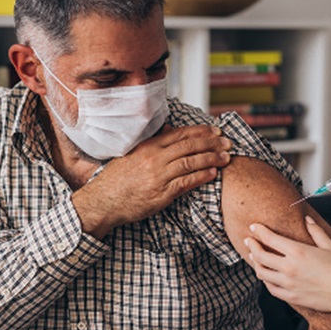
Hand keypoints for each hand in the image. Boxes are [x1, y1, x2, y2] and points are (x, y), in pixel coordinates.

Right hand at [72, 124, 230, 238]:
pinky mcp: (161, 194)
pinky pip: (185, 183)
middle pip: (189, 146)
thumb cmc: (117, 179)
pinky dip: (201, 177)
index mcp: (148, 147)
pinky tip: (212, 173)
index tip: (216, 131)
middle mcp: (154, 159)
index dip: (201, 132)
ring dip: (211, 159)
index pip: (180, 134)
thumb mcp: (132, 154)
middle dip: (212, 144)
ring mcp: (158, 176)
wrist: (103, 202)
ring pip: (190, 163)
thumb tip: (170, 127)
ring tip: (226, 158)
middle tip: (228, 143)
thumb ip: (153, 142)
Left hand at [245, 217, 330, 314]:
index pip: (270, 239)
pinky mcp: (291, 296)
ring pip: (262, 272)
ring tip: (255, 257)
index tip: (254, 227)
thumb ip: (316, 232)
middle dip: (252, 246)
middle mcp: (289, 268)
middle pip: (260, 255)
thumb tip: (307, 220)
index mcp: (298, 252)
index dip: (259, 231)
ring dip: (256, 263)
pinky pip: (271, 288)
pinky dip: (265, 280)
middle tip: (249, 241)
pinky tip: (266, 276)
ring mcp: (288, 284)